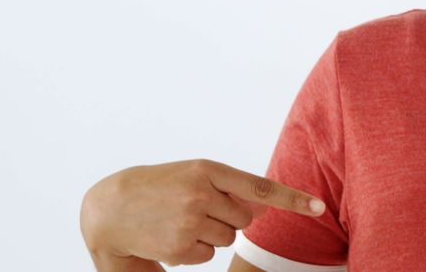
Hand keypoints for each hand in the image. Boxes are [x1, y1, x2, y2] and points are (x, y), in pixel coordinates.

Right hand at [80, 159, 325, 266]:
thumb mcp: (194, 177)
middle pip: (245, 219)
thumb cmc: (159, 188)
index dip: (292, 199)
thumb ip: (232, 189)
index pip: (259, 187)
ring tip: (178, 222)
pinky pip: (207, 256)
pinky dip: (193, 252)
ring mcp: (189, 220)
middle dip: (227, 219)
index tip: (318, 207)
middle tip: (194, 210)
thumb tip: (265, 209)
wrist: (108, 208)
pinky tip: (170, 238)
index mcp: (208, 169)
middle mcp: (200, 192)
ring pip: (227, 238)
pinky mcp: (178, 246)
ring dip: (209, 235)